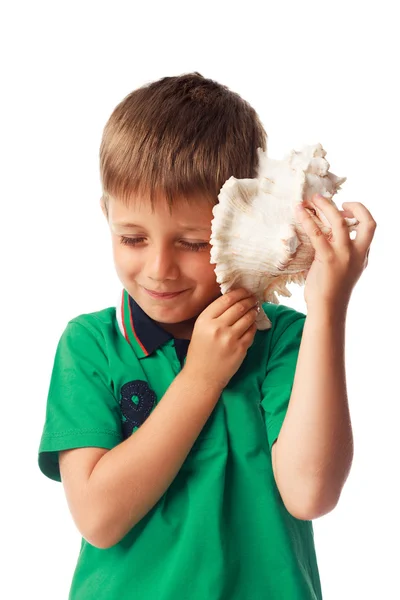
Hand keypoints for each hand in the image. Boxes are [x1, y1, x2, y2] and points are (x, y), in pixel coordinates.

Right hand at [184, 287, 258, 389]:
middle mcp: (217, 327)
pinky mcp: (240, 349)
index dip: (238, 293)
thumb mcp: (200, 329)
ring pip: (248, 318)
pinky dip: (253, 325)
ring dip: (253, 311)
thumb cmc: (199, 352)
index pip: (226, 299)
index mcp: (204, 320)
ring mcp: (230, 339)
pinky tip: (252, 324)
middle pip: (239, 306)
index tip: (244, 291)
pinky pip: (252, 332)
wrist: (202, 377)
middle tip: (253, 298)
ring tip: (254, 309)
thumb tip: (233, 299)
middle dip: (249, 300)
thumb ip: (214, 315)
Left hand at [296, 193, 376, 310]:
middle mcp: (358, 253)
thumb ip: (345, 254)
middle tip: (332, 201)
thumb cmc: (331, 292)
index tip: (345, 209)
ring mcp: (343, 255)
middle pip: (366, 221)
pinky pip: (317, 233)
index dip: (360, 213)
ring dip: (326, 206)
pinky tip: (298, 211)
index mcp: (363, 255)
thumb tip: (330, 239)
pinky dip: (307, 219)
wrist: (327, 310)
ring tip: (312, 199)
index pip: (370, 227)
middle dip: (352, 205)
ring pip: (339, 221)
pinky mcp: (327, 259)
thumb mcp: (346, 271)